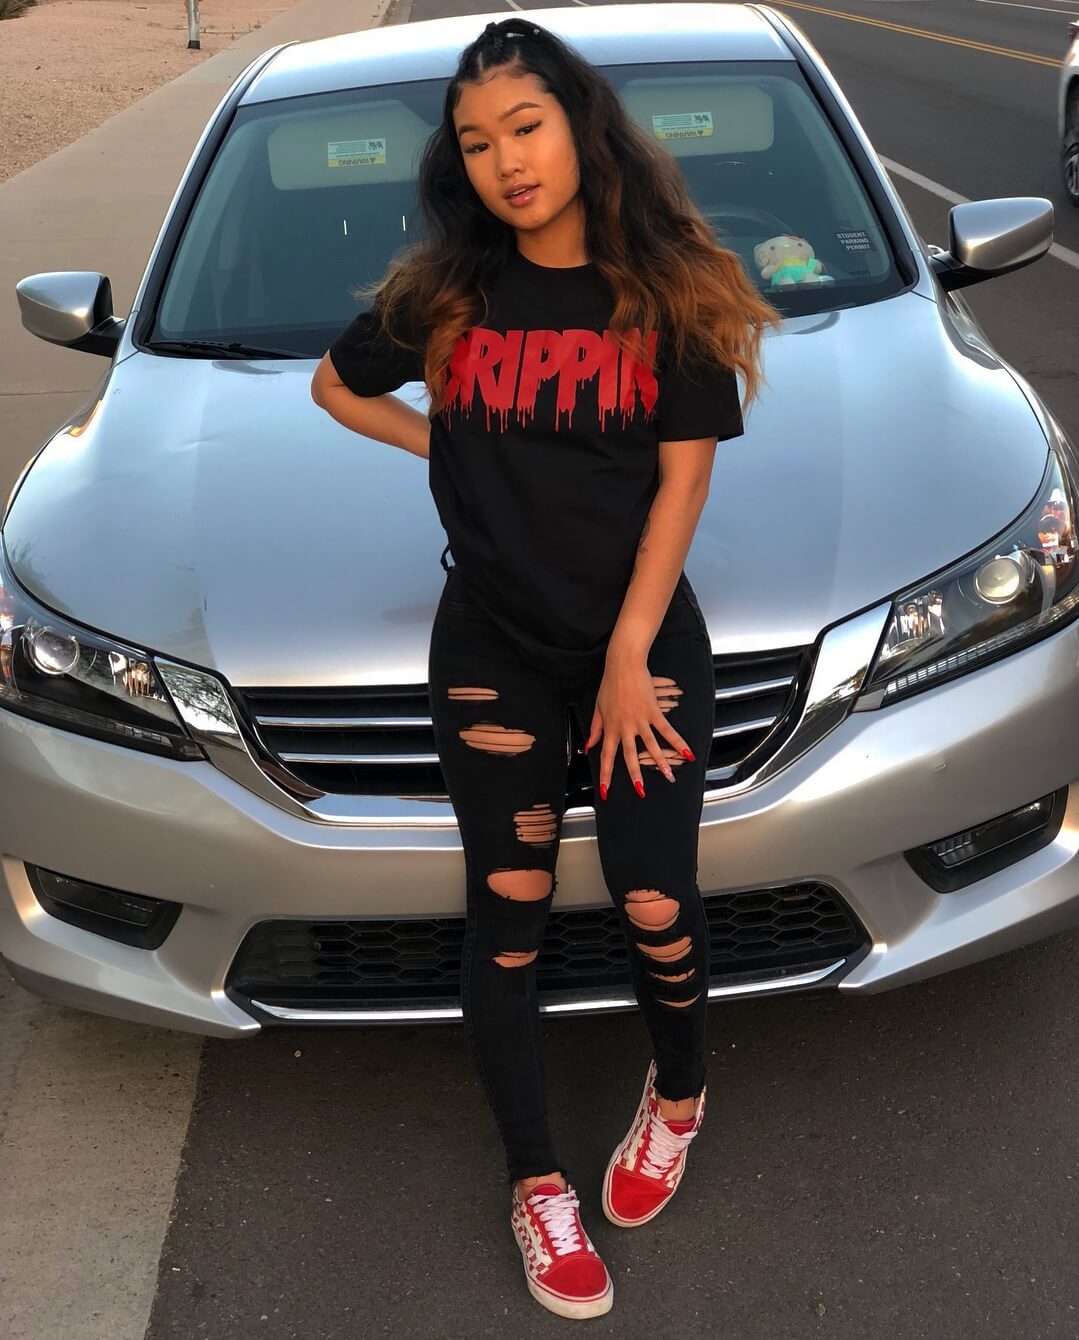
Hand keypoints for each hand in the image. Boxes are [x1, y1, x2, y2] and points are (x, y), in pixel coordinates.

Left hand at [582, 646, 695, 799]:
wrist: (623, 665)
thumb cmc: (610, 684)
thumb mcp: (598, 708)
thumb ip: (594, 730)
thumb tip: (587, 747)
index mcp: (610, 728)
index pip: (606, 756)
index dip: (606, 774)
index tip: (606, 791)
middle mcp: (625, 727)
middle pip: (629, 756)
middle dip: (635, 775)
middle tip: (641, 791)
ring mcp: (640, 720)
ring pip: (650, 746)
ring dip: (660, 762)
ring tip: (669, 777)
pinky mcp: (653, 711)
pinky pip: (666, 730)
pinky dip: (677, 742)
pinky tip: (687, 752)